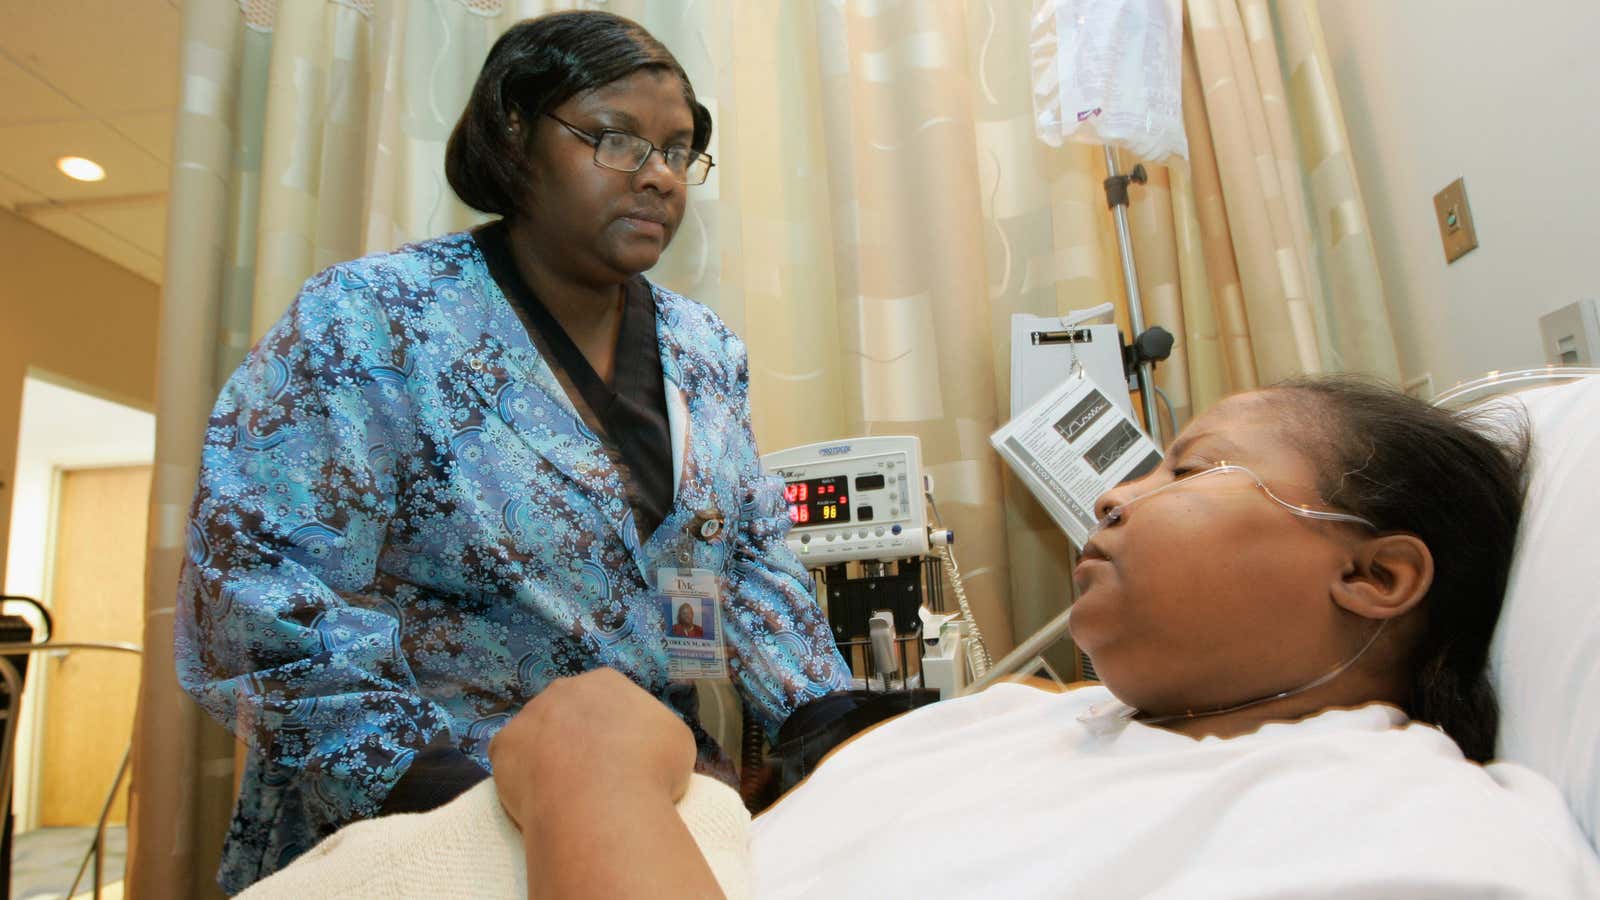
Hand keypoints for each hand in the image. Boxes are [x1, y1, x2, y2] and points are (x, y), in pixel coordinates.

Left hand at [488, 667, 695, 831]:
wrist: (605, 801)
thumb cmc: (650, 768)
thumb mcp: (676, 741)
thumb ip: (654, 732)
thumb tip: (647, 745)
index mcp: (606, 681)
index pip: (606, 698)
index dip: (613, 729)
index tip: (621, 756)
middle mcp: (563, 689)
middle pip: (568, 712)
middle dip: (577, 737)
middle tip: (592, 774)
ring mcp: (529, 715)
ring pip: (536, 734)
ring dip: (546, 755)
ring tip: (564, 791)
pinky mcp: (503, 746)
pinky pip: (510, 759)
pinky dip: (521, 776)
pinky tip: (538, 796)